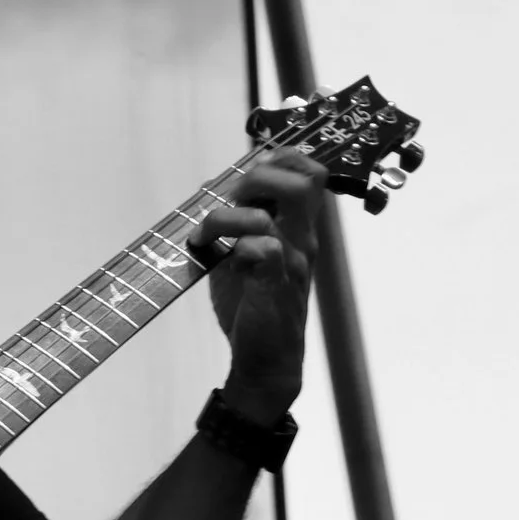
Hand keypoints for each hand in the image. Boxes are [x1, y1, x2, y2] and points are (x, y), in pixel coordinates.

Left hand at [190, 147, 323, 425]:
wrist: (266, 361)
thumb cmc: (253, 306)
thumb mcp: (243, 254)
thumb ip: (236, 222)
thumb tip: (212, 187)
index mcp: (298, 229)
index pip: (311, 173)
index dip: (283, 158)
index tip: (247, 171)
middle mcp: (301, 240)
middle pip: (303, 180)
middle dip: (257, 176)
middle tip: (229, 198)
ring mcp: (291, 263)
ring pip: (270, 214)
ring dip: (228, 215)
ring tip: (207, 233)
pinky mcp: (275, 286)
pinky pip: (262, 249)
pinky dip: (232, 246)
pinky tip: (214, 258)